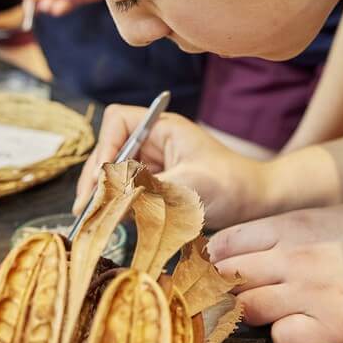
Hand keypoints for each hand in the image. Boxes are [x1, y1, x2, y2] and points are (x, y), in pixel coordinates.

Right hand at [74, 105, 271, 228]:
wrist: (258, 202)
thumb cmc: (231, 185)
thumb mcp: (188, 186)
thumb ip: (147, 190)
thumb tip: (110, 198)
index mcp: (163, 128)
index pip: (118, 122)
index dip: (105, 147)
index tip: (103, 177)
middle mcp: (154, 140)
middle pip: (110, 149)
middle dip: (97, 176)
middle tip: (85, 208)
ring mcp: (155, 161)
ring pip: (115, 170)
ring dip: (104, 192)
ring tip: (94, 217)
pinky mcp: (157, 182)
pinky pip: (127, 188)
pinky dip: (118, 203)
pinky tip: (114, 220)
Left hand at [209, 203, 342, 342]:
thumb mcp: (325, 216)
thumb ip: (284, 232)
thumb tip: (244, 248)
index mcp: (291, 226)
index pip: (225, 244)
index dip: (215, 261)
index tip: (217, 271)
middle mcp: (296, 257)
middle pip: (229, 278)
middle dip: (225, 290)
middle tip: (233, 298)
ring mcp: (315, 293)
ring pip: (250, 309)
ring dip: (254, 313)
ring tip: (272, 310)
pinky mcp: (337, 328)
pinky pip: (286, 340)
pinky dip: (286, 337)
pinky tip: (301, 328)